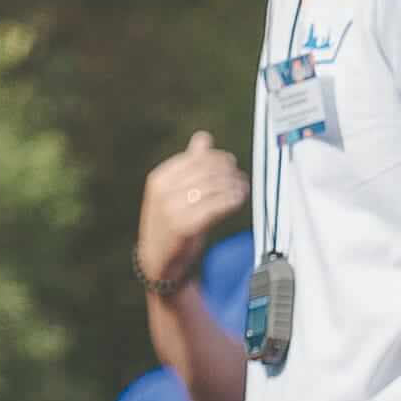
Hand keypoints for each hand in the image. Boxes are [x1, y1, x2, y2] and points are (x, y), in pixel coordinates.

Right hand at [137, 133, 248, 288]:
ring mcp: (172, 209)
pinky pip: (216, 205)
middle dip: (228, 172)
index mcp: (160, 179)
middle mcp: (164, 192)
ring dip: (233, 186)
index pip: (196, 158)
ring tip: (242, 189)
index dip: (218, 159)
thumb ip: (188, 165)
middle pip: (207, 171)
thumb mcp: (173, 192)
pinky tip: (238, 200)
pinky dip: (231, 201)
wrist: (158, 262)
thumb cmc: (169, 225)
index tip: (231, 165)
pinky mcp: (185, 225)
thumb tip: (203, 138)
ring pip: (214, 187)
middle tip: (240, 178)